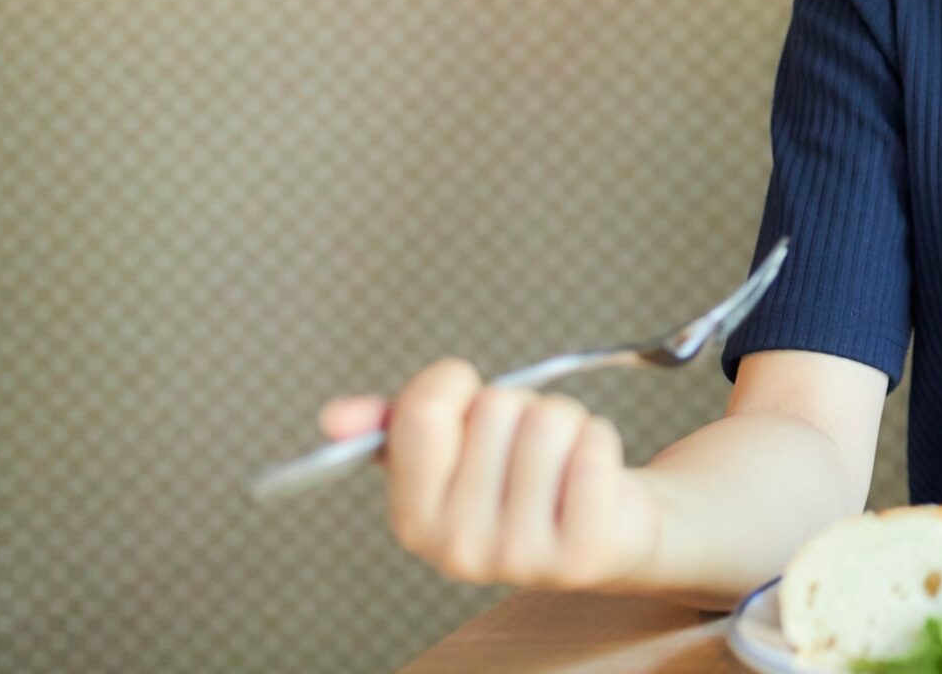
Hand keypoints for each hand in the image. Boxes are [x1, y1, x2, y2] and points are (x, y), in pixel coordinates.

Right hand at [319, 357, 663, 590]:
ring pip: (550, 419)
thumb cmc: (520, 476)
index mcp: (412, 519)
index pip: (422, 413)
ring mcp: (520, 558)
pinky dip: (599, 439)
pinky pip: (594, 444)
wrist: (606, 530)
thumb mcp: (453, 451)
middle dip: (520, 406)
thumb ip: (395, 426)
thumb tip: (335, 417)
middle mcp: (457, 548)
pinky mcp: (582, 552)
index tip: (468, 397)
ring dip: (566, 421)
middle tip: (526, 446)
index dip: (453, 384)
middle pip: (496, 407)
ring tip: (561, 460)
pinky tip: (592, 476)